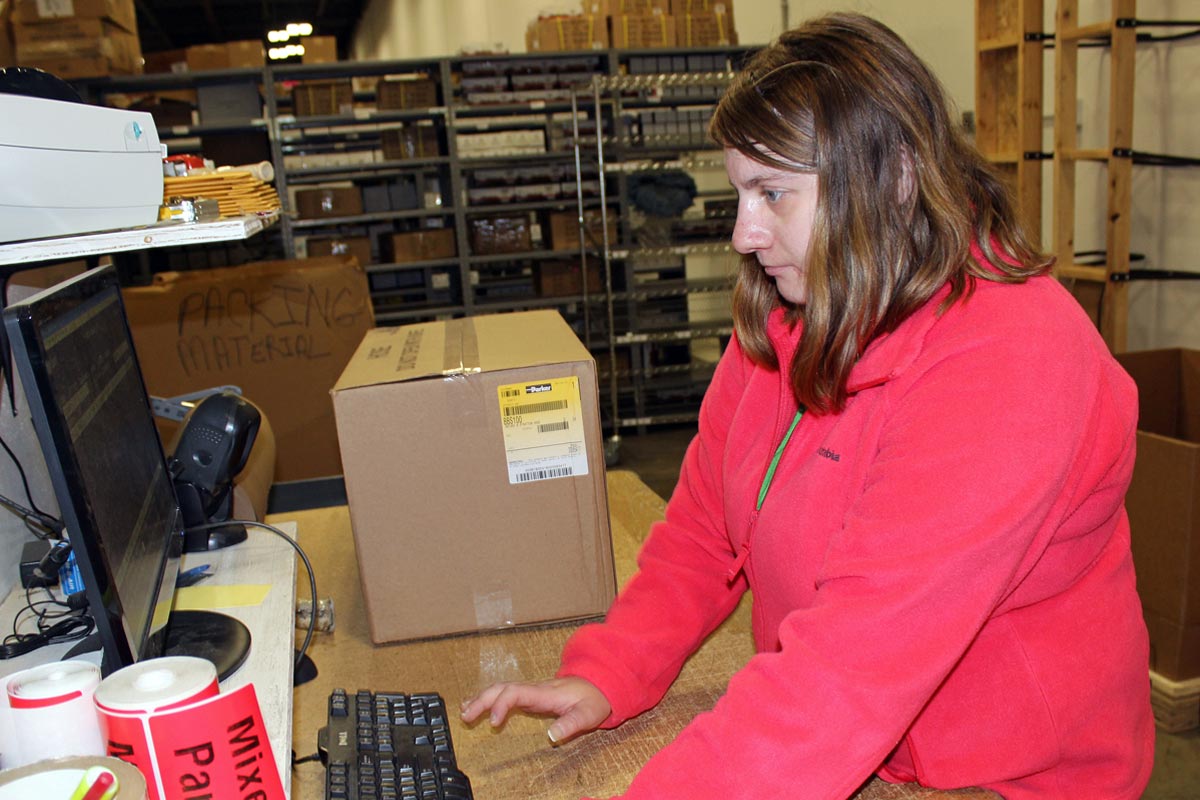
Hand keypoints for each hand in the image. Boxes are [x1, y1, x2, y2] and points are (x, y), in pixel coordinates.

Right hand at [460, 676, 610, 744]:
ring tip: (464, 712)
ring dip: (481, 698)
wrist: (599, 685)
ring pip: (501, 689)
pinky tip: (478, 706)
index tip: (494, 724)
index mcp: (545, 693)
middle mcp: (534, 688)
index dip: (501, 705)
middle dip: (482, 700)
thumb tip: (550, 735)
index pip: (516, 692)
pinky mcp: (530, 695)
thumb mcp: (588, 714)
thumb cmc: (592, 700)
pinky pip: (505, 694)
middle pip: (502, 688)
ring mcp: (531, 690)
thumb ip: (571, 724)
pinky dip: (489, 699)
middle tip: (466, 717)